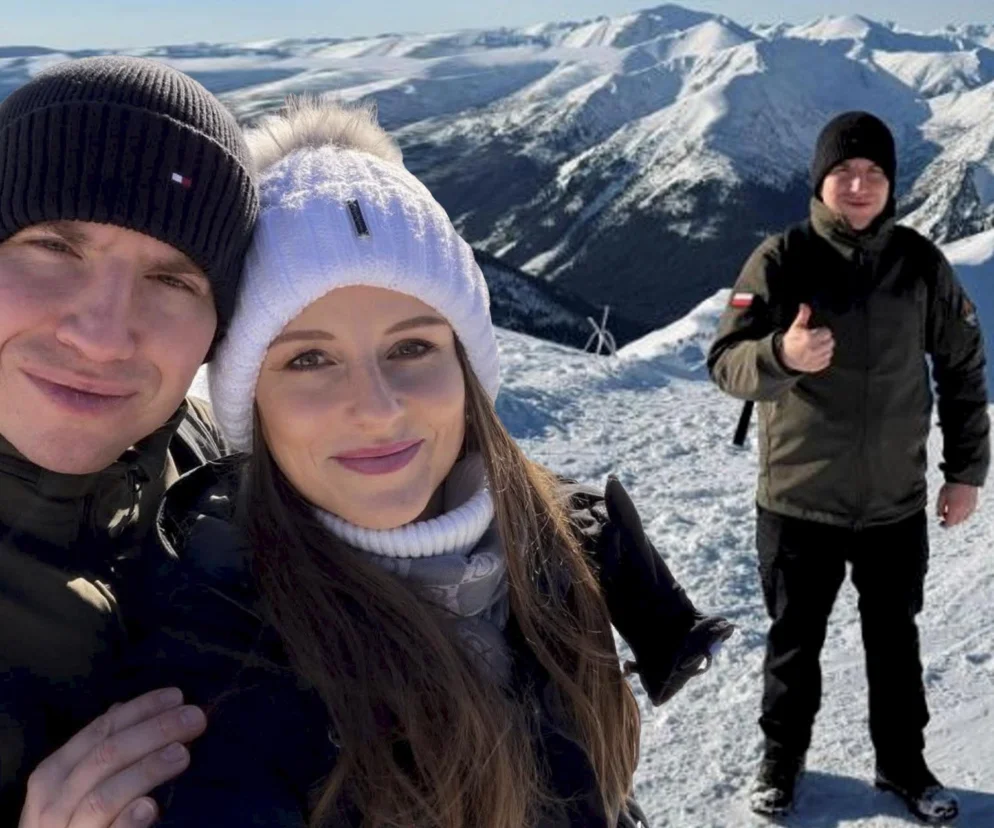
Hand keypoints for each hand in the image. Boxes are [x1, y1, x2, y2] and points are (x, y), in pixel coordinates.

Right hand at [19, 688, 206, 827]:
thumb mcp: (73, 784)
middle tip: (194, 718)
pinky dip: (128, 822)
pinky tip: (150, 807)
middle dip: (155, 731)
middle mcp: (53, 804)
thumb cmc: (73, 820)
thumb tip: (120, 707)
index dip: (139, 710)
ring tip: (182, 754)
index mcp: (52, 775)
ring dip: (147, 770)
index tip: (176, 696)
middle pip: (107, 756)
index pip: (100, 731)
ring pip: (105, 796)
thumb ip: (95, 750)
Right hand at [780, 303, 834, 372]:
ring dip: (825, 349)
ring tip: (816, 348)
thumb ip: (803, 315)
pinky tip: (816, 355)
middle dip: (825, 340)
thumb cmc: (791, 341)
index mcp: (809, 338)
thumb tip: (804, 305)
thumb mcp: (796, 327)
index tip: (816, 333)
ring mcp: (815, 359)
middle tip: (816, 340)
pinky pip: (827, 361)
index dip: (822, 332)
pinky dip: (823, 358)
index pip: (827, 333)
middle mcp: (814, 350)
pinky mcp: (817, 367)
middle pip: (831, 342)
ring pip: (830, 352)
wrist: (784, 357)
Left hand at [937, 483, 978, 527]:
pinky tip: (958, 507)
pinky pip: (968, 513)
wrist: (964, 478)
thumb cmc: (951, 487)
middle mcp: (964, 512)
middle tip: (944, 515)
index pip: (949, 524)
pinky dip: (963, 514)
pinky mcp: (974, 505)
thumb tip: (939, 516)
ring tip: (951, 510)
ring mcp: (970, 509)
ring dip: (956, 518)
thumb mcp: (941, 497)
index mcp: (955, 511)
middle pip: (956, 522)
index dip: (944, 525)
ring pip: (963, 519)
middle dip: (950, 521)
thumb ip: (939, 508)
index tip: (940, 523)